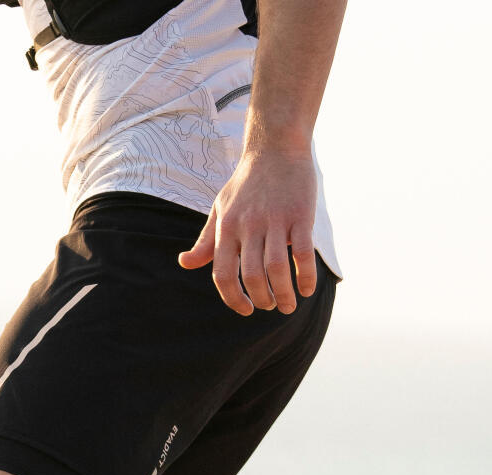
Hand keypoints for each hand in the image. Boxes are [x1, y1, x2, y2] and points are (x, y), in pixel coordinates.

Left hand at [179, 148, 318, 315]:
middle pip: (252, 276)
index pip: (223, 274)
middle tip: (270, 306)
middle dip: (262, 299)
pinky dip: (305, 276)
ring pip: (277, 269)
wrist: (275, 147)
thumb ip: (206, 241)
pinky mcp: (301, 214)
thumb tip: (185, 263)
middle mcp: (249, 225)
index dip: (233, 298)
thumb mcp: (219, 209)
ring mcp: (275, 220)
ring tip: (288, 306)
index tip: (246, 309)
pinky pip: (303, 253)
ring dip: (284, 294)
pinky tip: (306, 289)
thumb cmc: (246, 184)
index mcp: (227, 227)